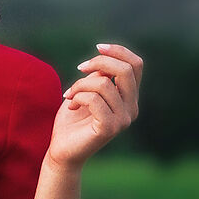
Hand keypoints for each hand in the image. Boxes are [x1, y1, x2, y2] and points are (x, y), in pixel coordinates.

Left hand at [46, 42, 140, 170]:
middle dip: (100, 62)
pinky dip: (77, 97)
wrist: (62, 151)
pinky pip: (94, 99)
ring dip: (80, 84)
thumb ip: (100, 76)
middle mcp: (131, 109)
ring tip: (69, 95)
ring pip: (104, 84)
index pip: (136, 65)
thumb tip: (106, 59)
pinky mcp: (110, 128)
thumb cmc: (72, 120)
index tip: (97, 48)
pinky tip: (71, 106)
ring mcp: (123, 120)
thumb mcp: (87, 90)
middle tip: (80, 68)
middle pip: (126, 70)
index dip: (118, 51)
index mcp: (129, 98)